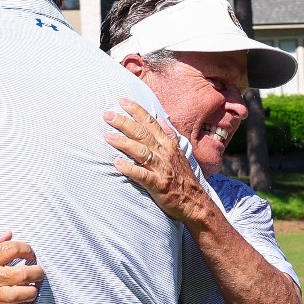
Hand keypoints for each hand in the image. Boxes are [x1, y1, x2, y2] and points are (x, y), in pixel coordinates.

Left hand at [105, 99, 212, 224]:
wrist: (195, 202)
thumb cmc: (182, 178)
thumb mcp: (179, 152)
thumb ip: (169, 135)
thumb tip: (162, 118)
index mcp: (168, 144)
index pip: (151, 122)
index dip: (136, 110)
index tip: (122, 100)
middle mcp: (165, 153)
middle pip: (142, 133)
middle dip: (124, 122)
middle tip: (107, 115)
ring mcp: (162, 169)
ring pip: (141, 151)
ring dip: (123, 143)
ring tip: (108, 136)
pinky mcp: (158, 185)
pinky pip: (142, 175)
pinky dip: (129, 169)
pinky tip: (117, 164)